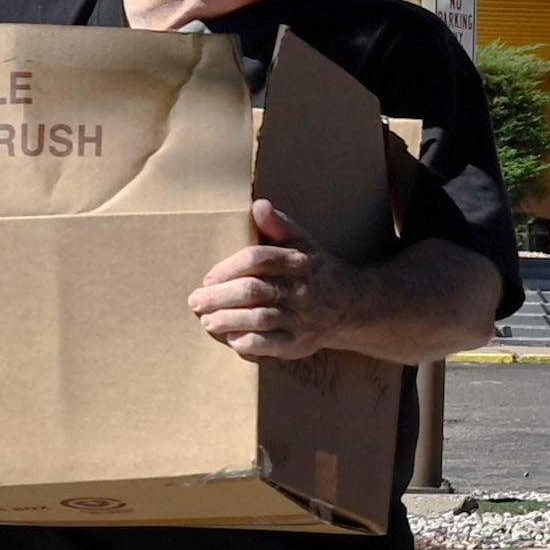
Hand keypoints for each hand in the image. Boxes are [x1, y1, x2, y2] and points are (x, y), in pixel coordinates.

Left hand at [188, 202, 510, 366]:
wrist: (353, 305)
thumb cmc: (318, 270)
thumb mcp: (304, 243)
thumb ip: (280, 226)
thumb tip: (259, 205)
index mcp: (299, 262)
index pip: (258, 259)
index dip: (229, 268)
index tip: (209, 278)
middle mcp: (300, 289)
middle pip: (254, 290)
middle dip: (219, 297)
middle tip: (196, 301)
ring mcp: (301, 317)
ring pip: (260, 318)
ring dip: (228, 320)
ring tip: (206, 321)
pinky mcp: (299, 342)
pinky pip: (270, 345)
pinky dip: (248, 343)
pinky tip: (231, 340)